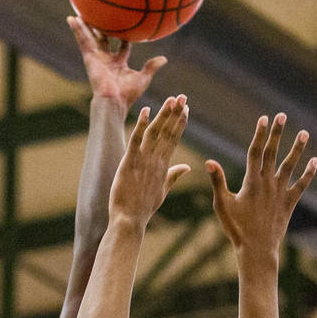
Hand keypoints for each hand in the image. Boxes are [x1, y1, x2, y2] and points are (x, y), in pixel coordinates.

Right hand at [68, 15, 166, 111]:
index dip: (125, 37)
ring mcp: (97, 57)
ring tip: (81, 11)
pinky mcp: (89, 57)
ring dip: (86, 25)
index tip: (128, 26)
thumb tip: (164, 59)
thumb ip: (151, 67)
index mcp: (119, 64)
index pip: (122, 47)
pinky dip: (77, 29)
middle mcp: (107, 59)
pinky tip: (71, 18)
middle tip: (102, 15)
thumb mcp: (143, 78)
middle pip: (104, 40)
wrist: (113, 100)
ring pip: (91, 37)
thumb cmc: (128, 93)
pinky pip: (82, 40)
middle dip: (103, 29)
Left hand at [109, 98, 189, 228]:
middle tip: (183, 97)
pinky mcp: (130, 163)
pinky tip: (145, 111)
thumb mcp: (162, 190)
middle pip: (168, 132)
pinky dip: (141, 125)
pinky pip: (136, 141)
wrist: (130, 221)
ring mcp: (144, 162)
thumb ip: (174, 175)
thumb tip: (187, 167)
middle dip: (176, 114)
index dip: (180, 123)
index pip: (174, 139)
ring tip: (171, 100)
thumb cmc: (144, 208)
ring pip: (156, 133)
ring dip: (164, 115)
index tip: (186, 109)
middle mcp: (156, 161)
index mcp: (163, 166)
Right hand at [206, 113, 316, 260]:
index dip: (259, 134)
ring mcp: (280, 193)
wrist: (256, 250)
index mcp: (251, 182)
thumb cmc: (236, 229)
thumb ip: (218, 181)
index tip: (263, 118)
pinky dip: (309, 173)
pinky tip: (315, 161)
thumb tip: (209, 161)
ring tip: (304, 132)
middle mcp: (268, 183)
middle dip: (277, 133)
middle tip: (282, 115)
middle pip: (273, 153)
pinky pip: (301, 186)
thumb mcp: (222, 205)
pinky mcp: (289, 203)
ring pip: (290, 166)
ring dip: (297, 149)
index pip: (255, 152)